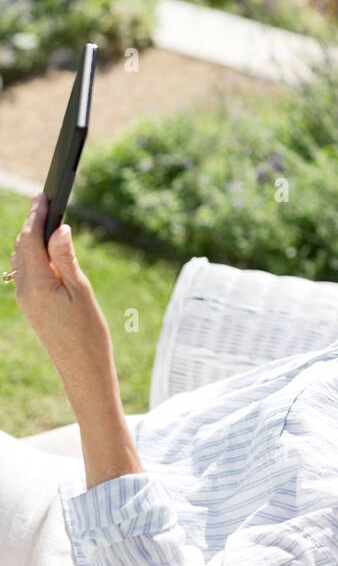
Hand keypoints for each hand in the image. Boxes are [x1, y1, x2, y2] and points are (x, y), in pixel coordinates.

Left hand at [9, 193, 115, 393]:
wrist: (82, 369)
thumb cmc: (88, 332)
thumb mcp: (81, 290)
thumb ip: (66, 258)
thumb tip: (59, 228)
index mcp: (37, 284)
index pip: (29, 240)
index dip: (36, 215)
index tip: (43, 196)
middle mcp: (24, 291)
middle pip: (21, 247)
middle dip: (32, 224)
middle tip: (45, 202)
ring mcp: (25, 300)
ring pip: (22, 260)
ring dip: (31, 240)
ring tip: (46, 221)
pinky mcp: (32, 306)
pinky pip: (26, 273)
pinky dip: (34, 256)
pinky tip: (47, 252)